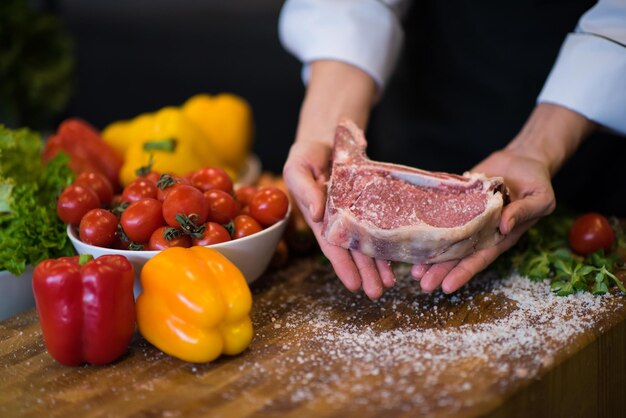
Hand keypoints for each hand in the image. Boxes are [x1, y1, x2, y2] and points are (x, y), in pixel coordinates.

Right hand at [283, 139, 395, 299]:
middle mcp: (338, 220)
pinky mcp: (369, 204)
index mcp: (320, 216)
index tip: (353, 284)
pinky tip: (396, 260)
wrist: (327, 140)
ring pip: (367, 243)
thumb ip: (305, 190)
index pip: (332, 246)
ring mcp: (354, 214)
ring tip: (388, 284)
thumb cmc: (307, 155)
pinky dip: (386, 242)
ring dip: (377, 265)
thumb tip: (316, 214)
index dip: (342, 265)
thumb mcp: (298, 168)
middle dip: (364, 273)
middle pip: (352, 251)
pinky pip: (379, 225)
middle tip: (376, 293)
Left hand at [411, 148, 555, 292]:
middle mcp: (480, 230)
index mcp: (500, 236)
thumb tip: (504, 225)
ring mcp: (466, 216)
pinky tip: (412, 233)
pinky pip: (439, 212)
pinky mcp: (457, 199)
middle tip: (421, 283)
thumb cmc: (537, 184)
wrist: (523, 160)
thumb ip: (523, 212)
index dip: (463, 273)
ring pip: (445, 238)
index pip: (479, 259)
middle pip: (457, 254)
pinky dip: (426, 223)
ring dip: (429, 253)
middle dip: (440, 270)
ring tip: (412, 269)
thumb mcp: (540, 199)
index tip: (447, 287)